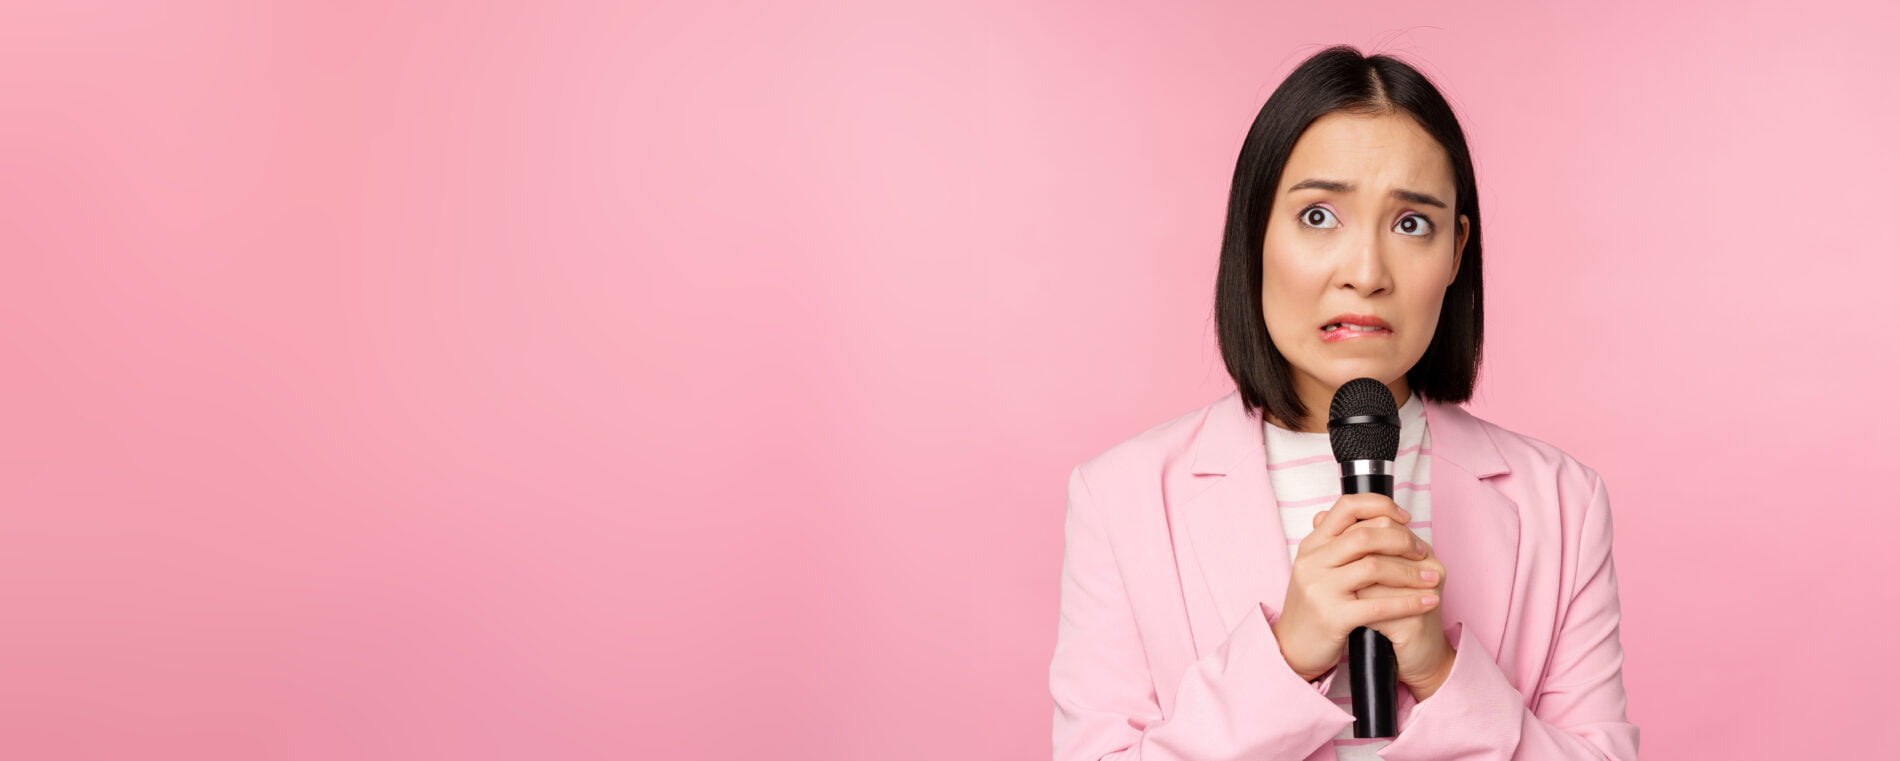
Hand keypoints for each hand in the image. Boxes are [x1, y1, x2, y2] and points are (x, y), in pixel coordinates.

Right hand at [1271, 493, 1444, 684]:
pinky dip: (1409, 602)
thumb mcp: (1319, 568)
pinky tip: (1427, 602)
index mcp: (1312, 545)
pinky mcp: (1332, 617)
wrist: (1291, 648)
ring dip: (1411, 572)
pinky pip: (1379, 606)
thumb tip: (1373, 516)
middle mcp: (1312, 562)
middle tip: (1421, 552)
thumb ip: (1340, 543)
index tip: (1404, 518)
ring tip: (1432, 578)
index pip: (1347, 507)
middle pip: (1365, 535)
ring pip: (1374, 567)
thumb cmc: (1313, 606)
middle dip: (1402, 540)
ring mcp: (1320, 589)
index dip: (1381, 506)